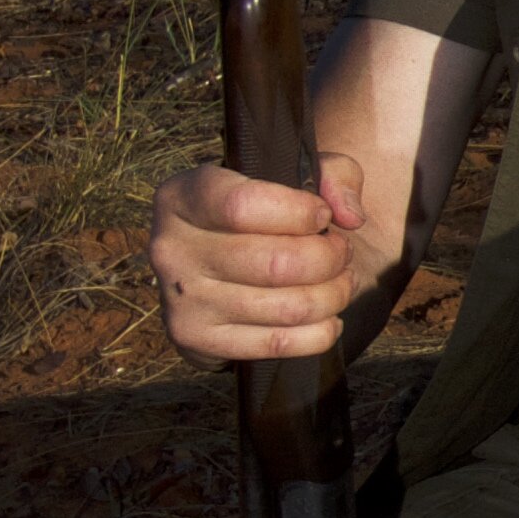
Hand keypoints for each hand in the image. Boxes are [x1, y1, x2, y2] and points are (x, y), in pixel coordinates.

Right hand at [146, 147, 369, 364]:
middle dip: (329, 258)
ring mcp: (182, 300)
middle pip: (274, 262)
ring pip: (285, 306)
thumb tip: (349, 215)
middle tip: (343, 252)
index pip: (243, 206)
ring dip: (333, 295)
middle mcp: (170, 248)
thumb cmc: (264, 212)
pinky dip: (320, 333)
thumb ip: (333, 175)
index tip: (322, 216)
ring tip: (342, 281)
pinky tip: (329, 317)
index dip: (299, 213)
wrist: (218, 266)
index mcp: (182, 197)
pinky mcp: (196, 340)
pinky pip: (277, 344)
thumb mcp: (295, 173)